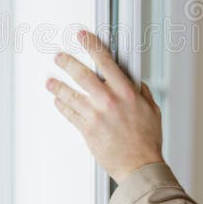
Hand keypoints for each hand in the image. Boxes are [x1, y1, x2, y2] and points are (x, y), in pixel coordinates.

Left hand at [45, 29, 164, 184]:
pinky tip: (58, 102)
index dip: (92, 46)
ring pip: (70, 94)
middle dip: (67, 62)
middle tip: (59, 57)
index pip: (106, 62)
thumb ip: (142, 92)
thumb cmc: (147, 141)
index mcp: (126, 92)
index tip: (83, 36)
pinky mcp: (87, 130)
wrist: (139, 166)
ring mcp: (96, 115)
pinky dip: (62, 106)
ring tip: (50, 81)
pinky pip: (69, 114)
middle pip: (82, 75)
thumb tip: (134, 81)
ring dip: (58, 86)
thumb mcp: (152, 110)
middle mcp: (109, 101)